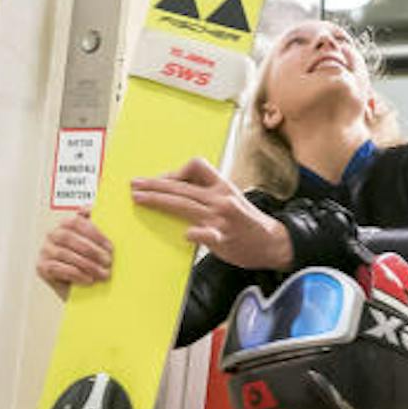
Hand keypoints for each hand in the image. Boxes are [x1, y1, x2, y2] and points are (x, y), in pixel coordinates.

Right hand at [36, 212, 113, 297]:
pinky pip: (58, 269)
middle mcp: (52, 235)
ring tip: (102, 273)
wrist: (76, 288)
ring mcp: (45, 251)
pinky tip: (88, 279)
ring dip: (87, 264)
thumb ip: (91, 225)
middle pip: (69, 238)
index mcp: (64, 225)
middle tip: (108, 261)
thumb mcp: (92, 243)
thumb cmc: (85, 263)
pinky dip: (76, 274)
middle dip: (92, 250)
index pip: (76, 222)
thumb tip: (89, 208)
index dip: (94, 233)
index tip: (110, 247)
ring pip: (65, 254)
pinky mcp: (42, 267)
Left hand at [130, 158, 294, 270]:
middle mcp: (220, 199)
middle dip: (154, 185)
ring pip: (184, 205)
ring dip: (158, 200)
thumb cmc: (246, 221)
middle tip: (135, 185)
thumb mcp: (230, 198)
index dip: (175, 171)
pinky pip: (206, 234)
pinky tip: (186, 234)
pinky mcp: (223, 239)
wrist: (272, 242)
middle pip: (181, 186)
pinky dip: (195, 234)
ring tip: (139, 200)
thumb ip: (206, 193)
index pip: (196, 166)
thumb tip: (176, 190)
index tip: (160, 180)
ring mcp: (221, 218)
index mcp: (222, 186)